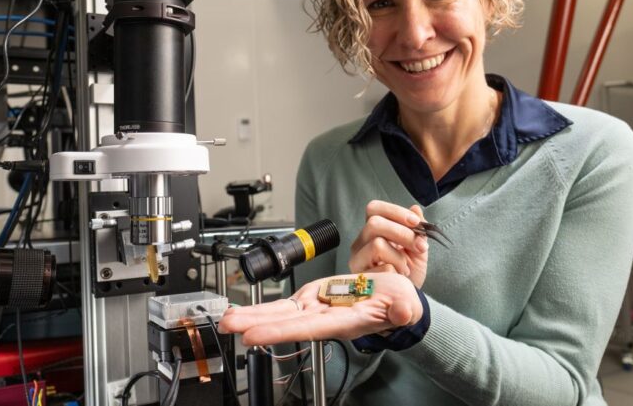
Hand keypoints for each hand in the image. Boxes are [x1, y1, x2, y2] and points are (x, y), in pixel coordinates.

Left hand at [218, 273, 421, 345]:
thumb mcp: (405, 304)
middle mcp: (324, 317)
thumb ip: (404, 309)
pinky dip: (264, 307)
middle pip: (284, 321)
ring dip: (253, 314)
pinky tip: (246, 309)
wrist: (395, 300)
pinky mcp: (314, 297)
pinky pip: (284, 304)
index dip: (279, 331)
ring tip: (227, 317)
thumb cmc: (400, 305)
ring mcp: (316, 307)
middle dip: (255, 323)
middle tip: (227, 326)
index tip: (254, 335)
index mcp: (343, 322)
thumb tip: (404, 311)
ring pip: (280, 311)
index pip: (307, 328)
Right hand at [349, 201, 428, 287]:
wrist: (408, 299)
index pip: (374, 208)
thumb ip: (417, 229)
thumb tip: (416, 209)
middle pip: (374, 223)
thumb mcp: (418, 248)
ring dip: (399, 255)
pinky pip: (382, 268)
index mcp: (373, 231)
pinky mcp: (360, 277)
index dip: (395, 211)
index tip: (416, 222)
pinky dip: (397, 271)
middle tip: (419, 246)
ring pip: (377, 244)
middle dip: (402, 233)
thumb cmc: (409, 273)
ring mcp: (358, 260)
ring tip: (406, 266)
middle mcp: (361, 243)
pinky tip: (400, 277)